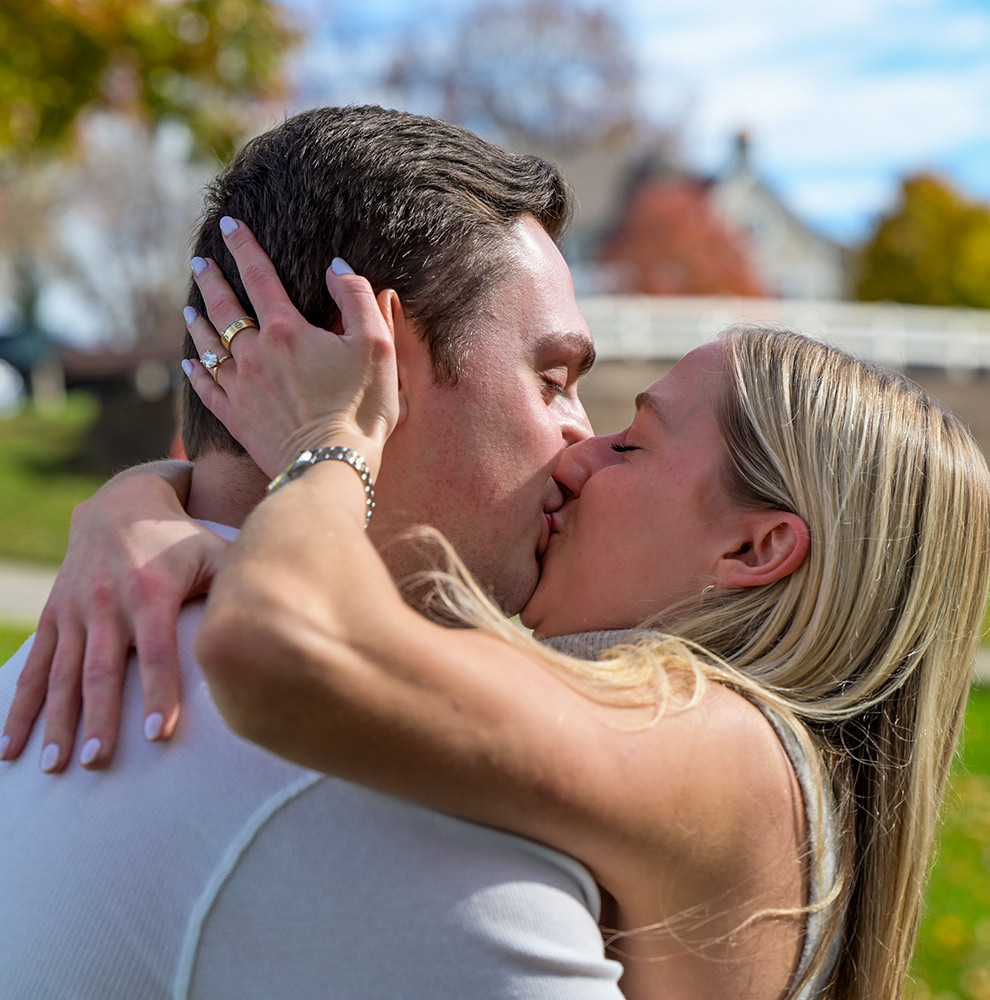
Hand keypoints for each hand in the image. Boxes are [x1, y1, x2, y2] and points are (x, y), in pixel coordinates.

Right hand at [0, 466, 226, 770]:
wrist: (121, 505)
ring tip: (55, 768)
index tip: (160, 734)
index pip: (156, 649)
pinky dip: (20, 707)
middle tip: (97, 763)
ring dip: (56, 722)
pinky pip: (34, 666)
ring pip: (61, 674)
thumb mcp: (214, 552)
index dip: (159, 691)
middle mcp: (107, 602)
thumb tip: (270, 629)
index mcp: (151, 590)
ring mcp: (75, 610)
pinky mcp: (53, 615)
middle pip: (102, 669)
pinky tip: (10, 746)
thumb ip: (236, 588)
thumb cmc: (182, 540)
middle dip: (99, 718)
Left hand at [182, 218, 400, 480]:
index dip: (243, 246)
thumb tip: (336, 268)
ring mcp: (239, 387)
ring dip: (197, 321)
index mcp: (286, 331)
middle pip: (223, 307)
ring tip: (189, 305)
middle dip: (211, 280)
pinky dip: (193, 371)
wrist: (330, 466)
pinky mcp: (235, 418)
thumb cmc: (360, 408)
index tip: (229, 225)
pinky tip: (188, 362)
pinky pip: (205, 388)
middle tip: (200, 263)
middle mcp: (253, 354)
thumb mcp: (376, 347)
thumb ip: (357, 299)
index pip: (258, 276)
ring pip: (207, 345)